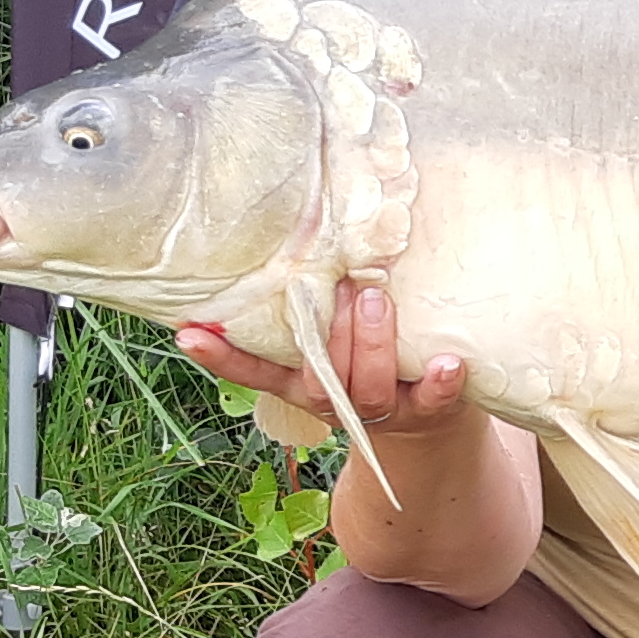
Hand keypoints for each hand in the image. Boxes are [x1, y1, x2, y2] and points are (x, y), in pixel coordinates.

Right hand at [177, 281, 473, 435]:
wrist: (428, 419)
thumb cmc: (370, 355)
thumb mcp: (332, 333)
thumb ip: (309, 298)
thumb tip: (287, 218)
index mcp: (300, 378)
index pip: (252, 368)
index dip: (220, 354)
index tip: (189, 331)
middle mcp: (334, 398)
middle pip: (318, 377)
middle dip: (326, 334)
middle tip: (340, 285)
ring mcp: (381, 408)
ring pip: (368, 387)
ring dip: (371, 344)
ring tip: (378, 300)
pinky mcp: (428, 411)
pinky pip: (434, 401)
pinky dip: (441, 383)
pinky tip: (450, 361)